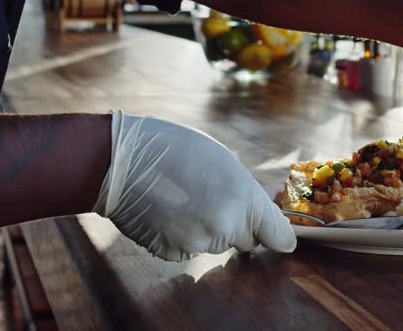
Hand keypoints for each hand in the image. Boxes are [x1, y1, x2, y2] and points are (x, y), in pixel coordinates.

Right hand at [93, 111, 295, 260]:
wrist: (122, 161)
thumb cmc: (175, 149)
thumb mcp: (225, 163)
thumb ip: (246, 195)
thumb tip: (260, 217)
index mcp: (245, 199)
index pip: (279, 236)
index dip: (279, 237)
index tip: (280, 238)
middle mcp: (226, 226)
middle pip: (246, 241)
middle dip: (236, 226)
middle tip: (213, 199)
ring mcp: (198, 243)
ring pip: (216, 244)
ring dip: (208, 230)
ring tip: (185, 199)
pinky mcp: (172, 253)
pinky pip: (188, 250)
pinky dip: (182, 236)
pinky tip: (168, 212)